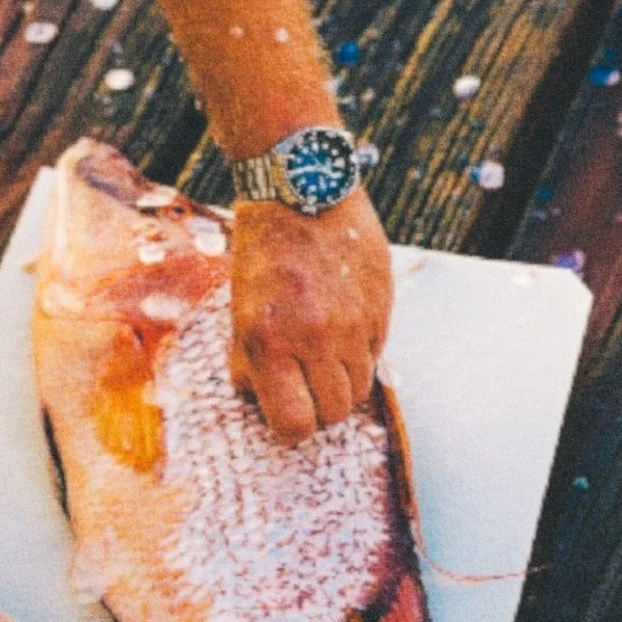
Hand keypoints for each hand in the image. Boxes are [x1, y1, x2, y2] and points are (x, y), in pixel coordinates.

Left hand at [230, 189, 393, 443]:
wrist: (303, 192)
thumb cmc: (262, 253)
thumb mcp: (239, 311)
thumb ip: (249, 362)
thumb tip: (262, 402)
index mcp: (271, 341)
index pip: (295, 425)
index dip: (291, 429)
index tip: (286, 416)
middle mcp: (317, 337)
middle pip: (334, 414)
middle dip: (319, 411)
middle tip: (305, 388)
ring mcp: (355, 324)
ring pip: (361, 391)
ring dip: (342, 387)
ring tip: (323, 361)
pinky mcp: (382, 307)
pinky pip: (377, 357)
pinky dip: (360, 357)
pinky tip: (342, 332)